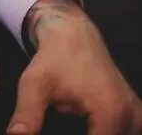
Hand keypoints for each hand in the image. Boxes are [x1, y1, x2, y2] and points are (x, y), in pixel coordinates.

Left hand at [9, 0, 141, 134]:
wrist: (73, 34)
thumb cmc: (53, 59)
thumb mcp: (34, 85)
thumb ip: (28, 114)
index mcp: (111, 112)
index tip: (59, 131)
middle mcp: (131, 115)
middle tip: (65, 123)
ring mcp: (138, 114)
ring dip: (100, 134)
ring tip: (74, 123)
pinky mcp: (136, 112)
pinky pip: (128, 131)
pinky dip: (111, 132)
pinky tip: (91, 128)